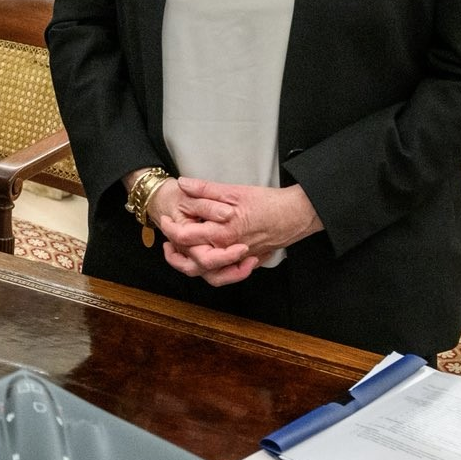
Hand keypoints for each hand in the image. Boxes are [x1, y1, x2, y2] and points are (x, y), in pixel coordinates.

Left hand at [156, 178, 320, 286]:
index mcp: (223, 232)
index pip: (186, 237)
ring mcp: (239, 260)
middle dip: (175, 255)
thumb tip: (182, 184)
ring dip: (191, 266)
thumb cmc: (267, 202)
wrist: (296, 215)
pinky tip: (204, 257)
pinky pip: (225, 275)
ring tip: (180, 253)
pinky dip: (211, 271)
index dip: (170, 229)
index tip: (164, 220)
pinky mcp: (247, 263)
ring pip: (209, 275)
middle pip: (193, 263)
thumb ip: (205, 189)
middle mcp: (229, 251)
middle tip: (167, 241)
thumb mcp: (234, 191)